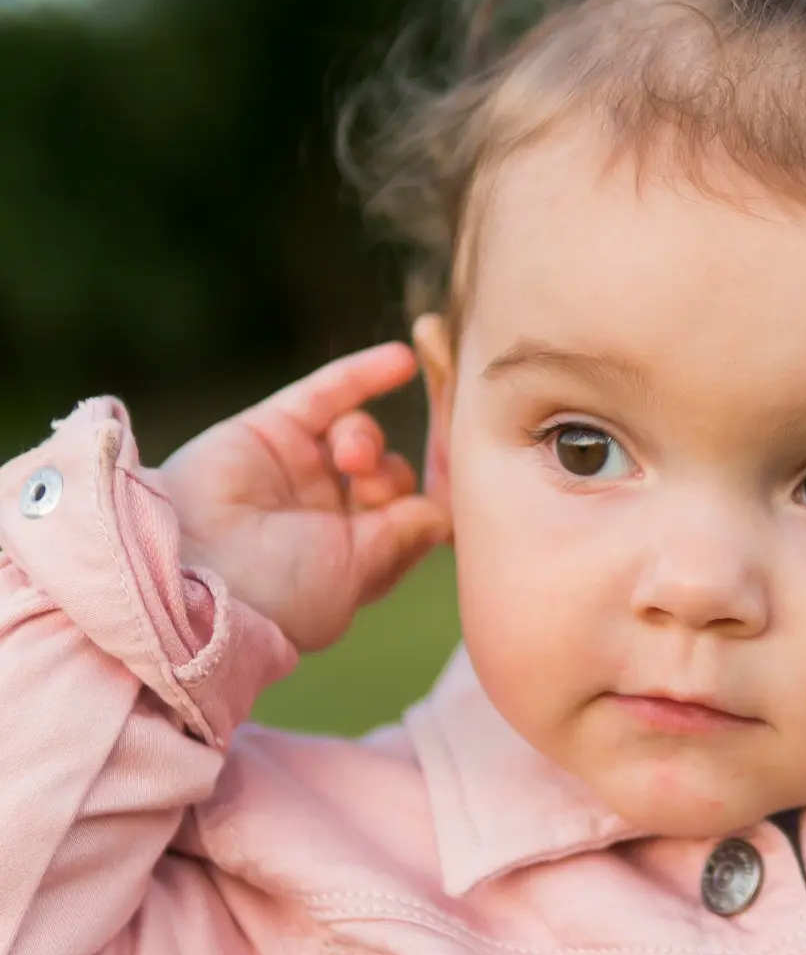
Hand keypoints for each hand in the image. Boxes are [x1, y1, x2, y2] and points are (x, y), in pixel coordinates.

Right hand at [160, 343, 450, 652]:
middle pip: (391, 475)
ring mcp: (297, 472)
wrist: (191, 573)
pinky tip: (405, 361)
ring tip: (350, 460)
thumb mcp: (359, 573)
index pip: (410, 517)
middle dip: (393, 476)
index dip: (435, 496)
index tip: (465, 480)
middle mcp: (325, 518)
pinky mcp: (269, 431)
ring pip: (362, 436)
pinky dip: (366, 374)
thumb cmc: (280, 594)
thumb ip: (403, 536)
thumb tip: (443, 514)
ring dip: (369, 442)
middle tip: (370, 489)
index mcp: (351, 561)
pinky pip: (327, 394)